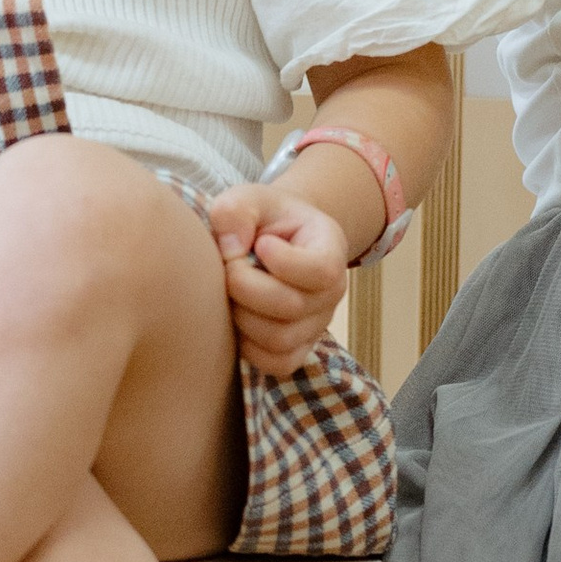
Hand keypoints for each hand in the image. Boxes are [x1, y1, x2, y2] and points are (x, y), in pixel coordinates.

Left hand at [202, 181, 355, 378]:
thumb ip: (236, 210)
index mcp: (330, 248)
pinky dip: (248, 346)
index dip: (284, 262)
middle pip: (292, 307)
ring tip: (231, 292)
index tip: (260, 244)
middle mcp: (332, 292)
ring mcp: (317, 324)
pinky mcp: (298, 349)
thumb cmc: (262, 219)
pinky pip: (277, 363)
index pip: (322, 270)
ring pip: (279, 339)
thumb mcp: (248, 198)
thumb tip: (231, 249)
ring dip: (242, 316)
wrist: (270, 240)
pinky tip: (238, 317)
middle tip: (228, 267)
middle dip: (245, 287)